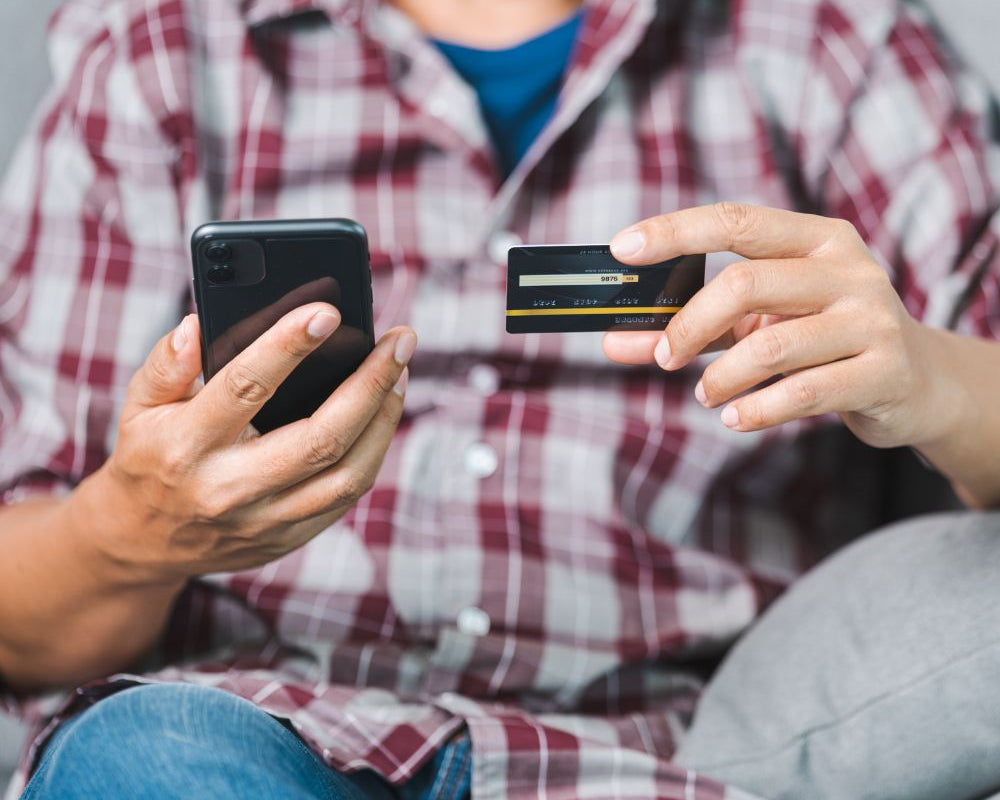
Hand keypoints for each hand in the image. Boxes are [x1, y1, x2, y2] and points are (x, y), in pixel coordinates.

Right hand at [88, 304, 415, 578]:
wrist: (142, 542)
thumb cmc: (149, 457)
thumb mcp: (139, 406)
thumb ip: (166, 364)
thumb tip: (198, 326)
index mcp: (187, 445)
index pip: (246, 387)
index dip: (288, 347)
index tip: (328, 313)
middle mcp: (230, 488)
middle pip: (321, 438)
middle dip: (370, 384)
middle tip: (400, 341)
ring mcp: (264, 521)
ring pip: (348, 475)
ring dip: (385, 420)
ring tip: (399, 374)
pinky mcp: (288, 539)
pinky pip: (346, 497)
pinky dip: (373, 451)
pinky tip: (383, 414)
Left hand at [603, 203, 958, 450]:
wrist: (917, 382)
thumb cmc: (822, 340)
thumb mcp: (759, 323)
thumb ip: (692, 327)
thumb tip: (614, 342)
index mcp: (816, 238)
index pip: (735, 220)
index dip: (675, 231)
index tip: (622, 248)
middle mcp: (847, 268)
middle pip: (744, 284)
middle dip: (689, 325)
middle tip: (665, 356)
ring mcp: (871, 318)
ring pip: (772, 345)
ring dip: (721, 377)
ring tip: (706, 394)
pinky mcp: (884, 371)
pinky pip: (803, 392)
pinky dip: (756, 410)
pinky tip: (735, 418)